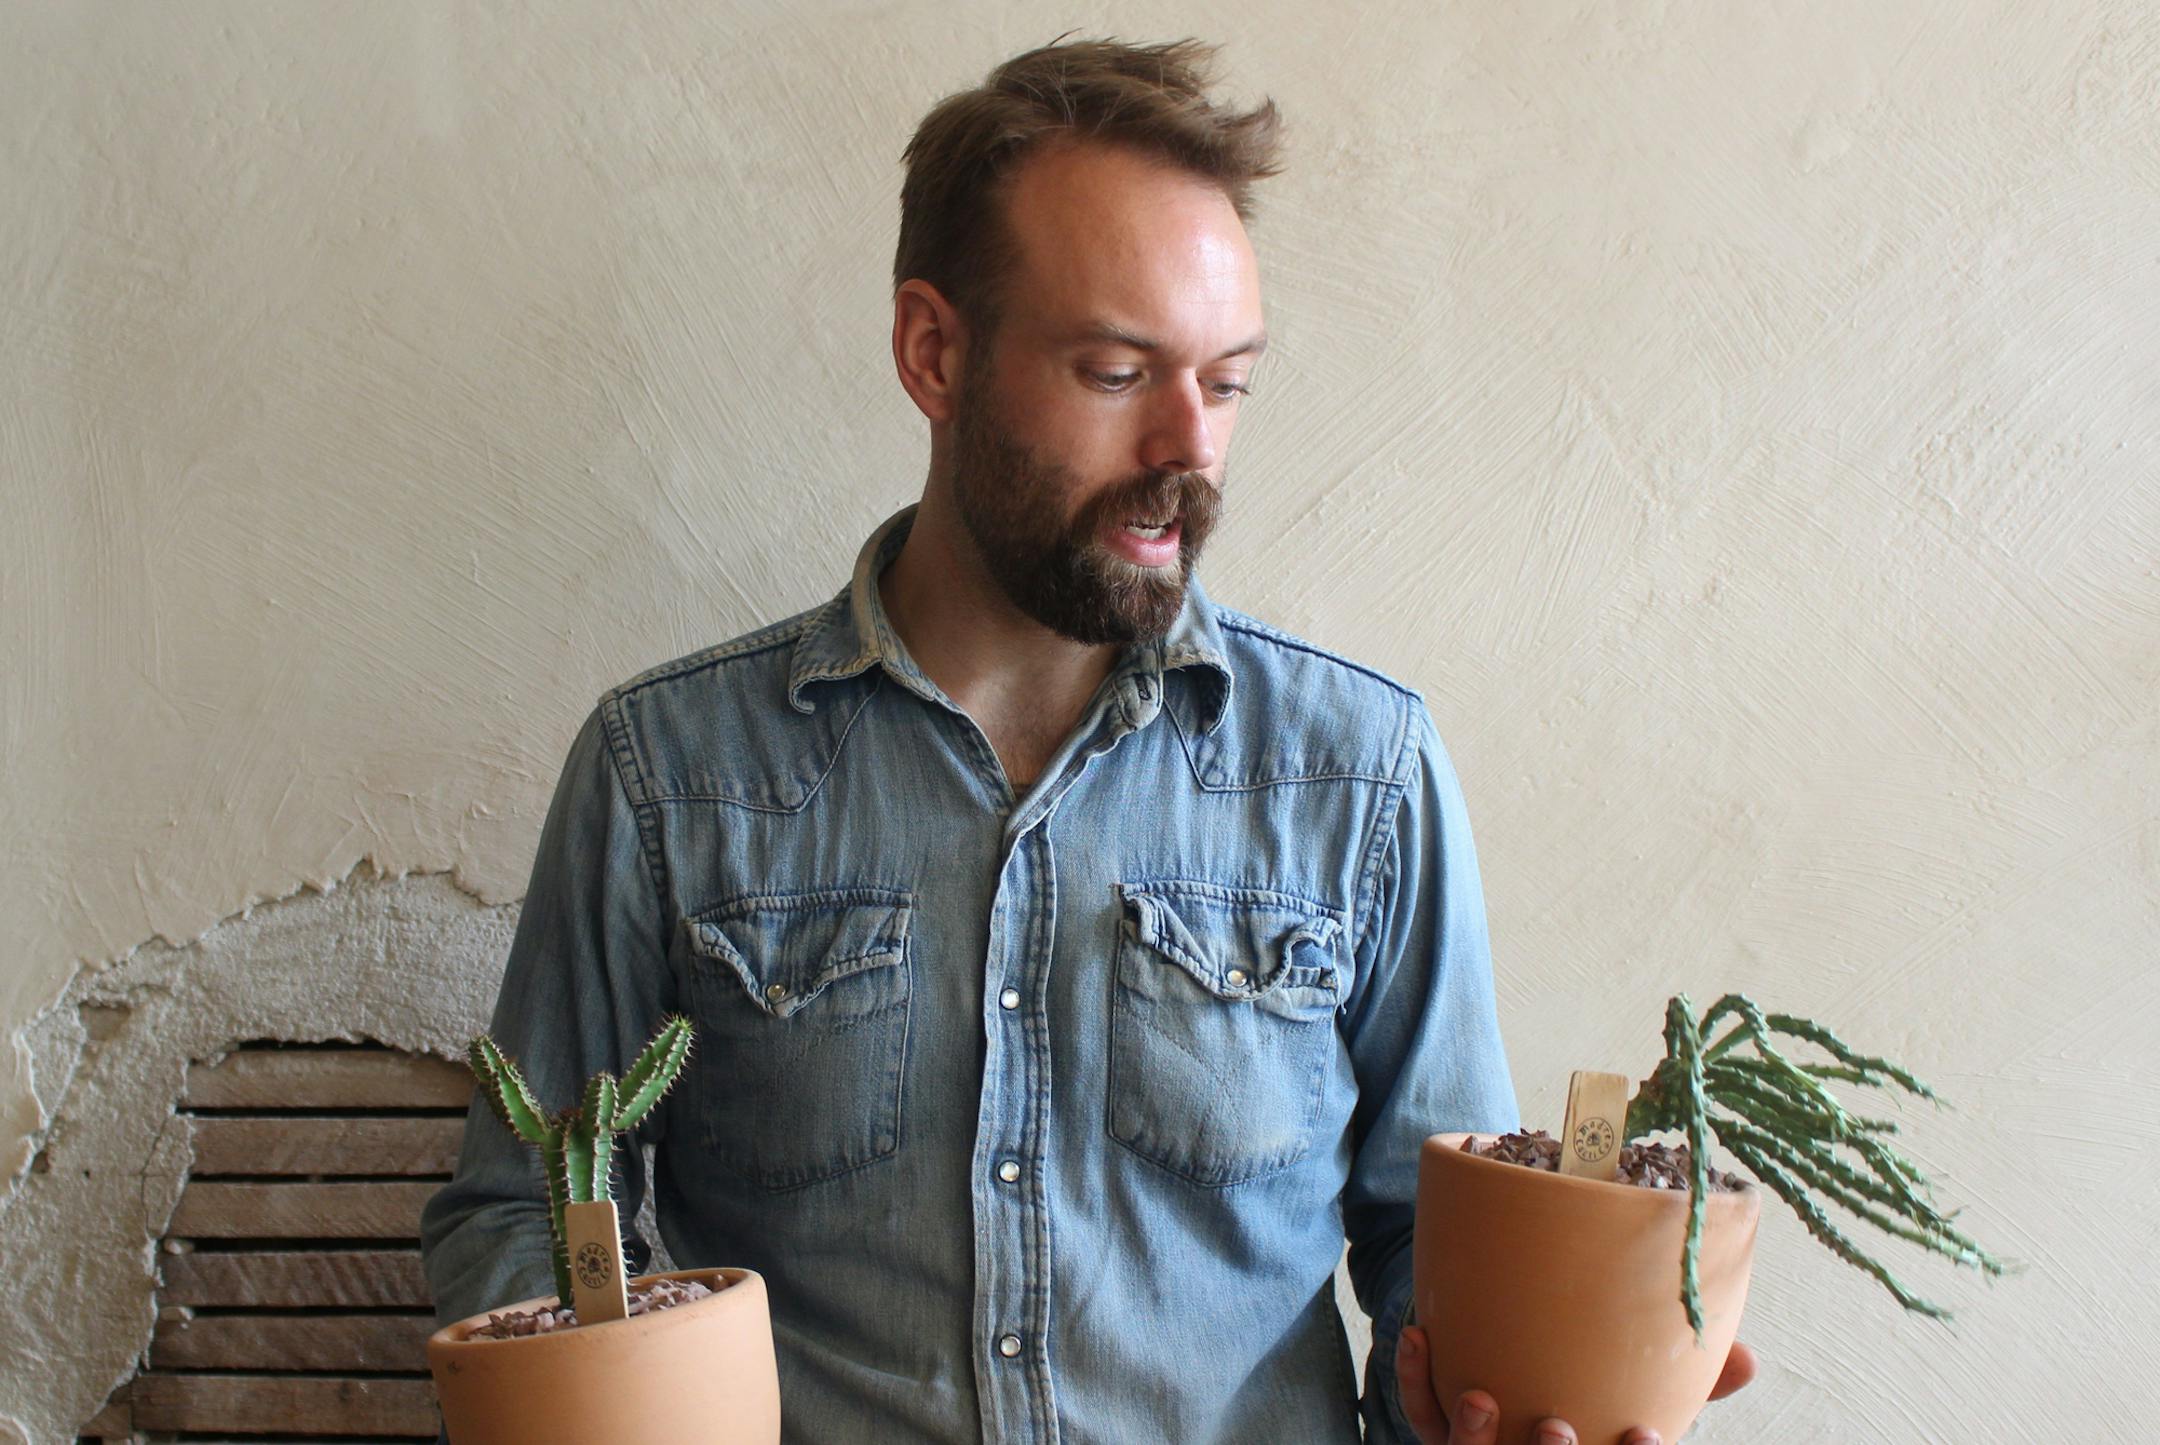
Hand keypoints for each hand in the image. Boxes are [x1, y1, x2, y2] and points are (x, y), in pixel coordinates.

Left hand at [1394, 1325, 1758, 1442]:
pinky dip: (1414, 1375)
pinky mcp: (1436, 1422)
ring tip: (1478, 1397)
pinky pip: (1417, 1411)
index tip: (1644, 1434)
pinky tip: (1419, 1335)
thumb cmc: (1590, 1383)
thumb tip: (1747, 1357)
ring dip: (1469, 1437)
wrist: (1511, 1362)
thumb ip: (1694, 1377)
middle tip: (1555, 1427)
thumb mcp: (1640, 1385)